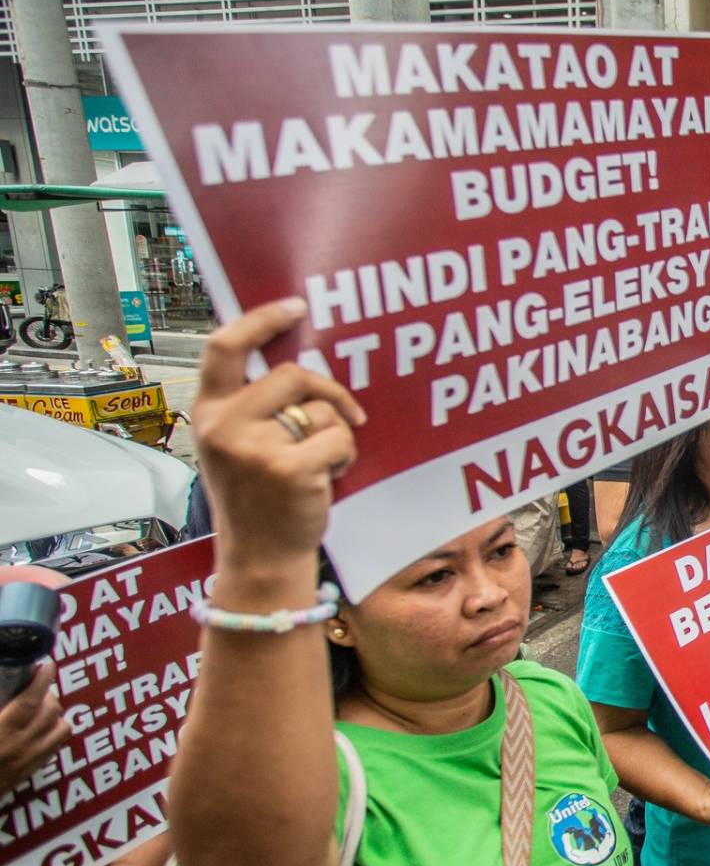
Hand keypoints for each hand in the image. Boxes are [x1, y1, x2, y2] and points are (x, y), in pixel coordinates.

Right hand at [0, 668, 67, 796]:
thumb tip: (2, 686)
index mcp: (0, 734)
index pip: (28, 702)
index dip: (40, 680)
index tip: (45, 664)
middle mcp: (20, 748)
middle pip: (51, 711)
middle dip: (47, 693)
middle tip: (34, 685)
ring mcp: (29, 761)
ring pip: (61, 728)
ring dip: (55, 713)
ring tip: (39, 705)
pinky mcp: (30, 771)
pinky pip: (55, 745)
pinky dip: (53, 730)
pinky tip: (38, 726)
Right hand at [193, 300, 366, 566]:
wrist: (261, 559)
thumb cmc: (259, 500)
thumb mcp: (236, 446)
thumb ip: (253, 406)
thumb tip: (299, 364)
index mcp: (208, 413)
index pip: (225, 346)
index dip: (261, 320)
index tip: (295, 306)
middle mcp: (223, 425)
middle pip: (293, 374)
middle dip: (328, 392)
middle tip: (345, 415)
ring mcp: (253, 447)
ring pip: (321, 410)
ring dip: (336, 434)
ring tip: (319, 465)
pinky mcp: (288, 468)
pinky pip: (339, 438)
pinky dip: (344, 457)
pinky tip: (326, 480)